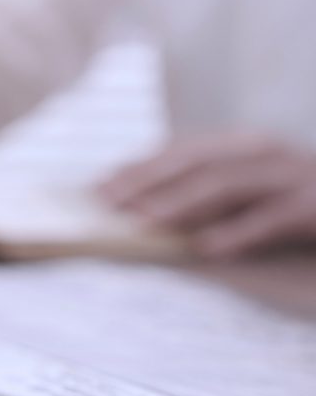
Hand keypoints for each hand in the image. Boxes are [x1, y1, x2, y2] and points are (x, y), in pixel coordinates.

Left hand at [98, 134, 315, 258]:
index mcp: (248, 147)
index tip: (99, 187)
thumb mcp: (248, 198)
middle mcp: (269, 154)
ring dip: (181, 203)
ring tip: (144, 222)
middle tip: (109, 204)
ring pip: (229, 184)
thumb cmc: (300, 210)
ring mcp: (296, 176)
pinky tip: (206, 248)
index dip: (139, 167)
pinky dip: (238, 232)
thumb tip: (142, 209)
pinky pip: (274, 217)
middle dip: (148, 182)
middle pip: (197, 162)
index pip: (182, 152)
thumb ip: (205, 198)